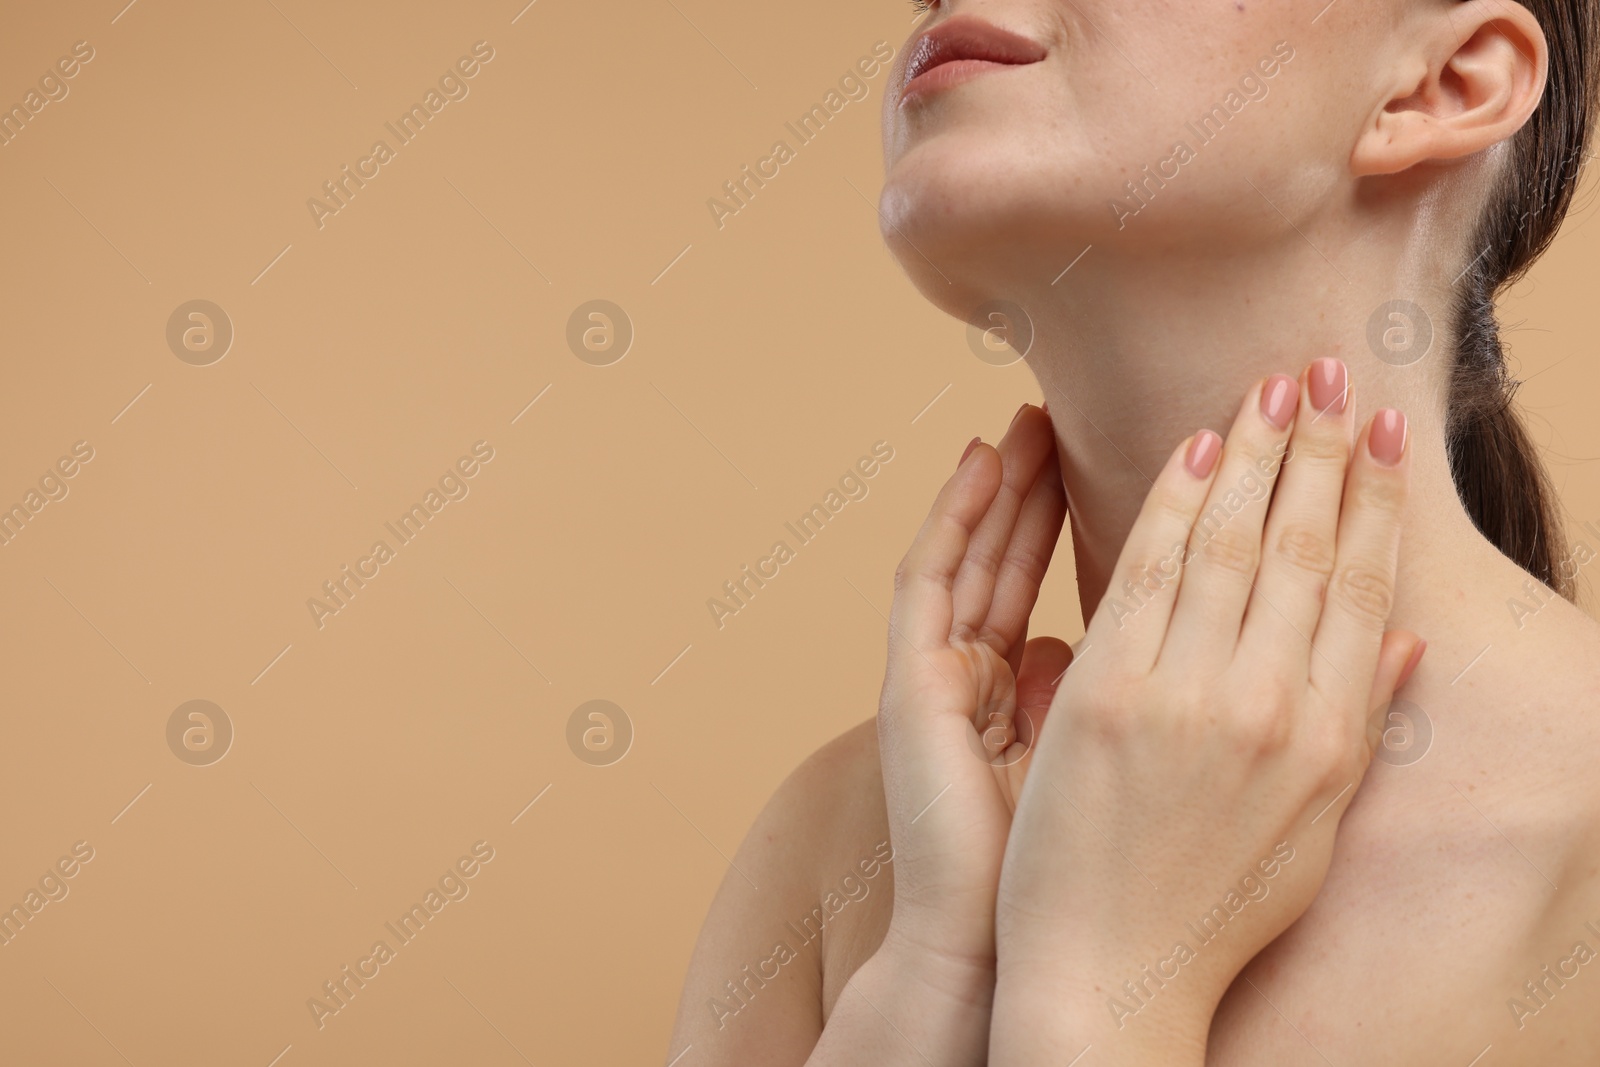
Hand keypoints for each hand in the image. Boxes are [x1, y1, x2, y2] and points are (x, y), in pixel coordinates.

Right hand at [874, 404, 1070, 978]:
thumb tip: (1089, 644)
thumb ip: (1102, 698)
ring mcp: (940, 678)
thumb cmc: (1081, 881)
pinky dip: (953, 516)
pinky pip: (929, 578)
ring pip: (980, 554)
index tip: (1162, 460)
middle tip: (1092, 411)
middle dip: (1057, 483)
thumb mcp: (1115, 766)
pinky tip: (980, 459)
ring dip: (1008, 481)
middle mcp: (981, 678)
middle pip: (1025, 556)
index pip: (1075, 586)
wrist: (1017, 954)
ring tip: (1038, 412)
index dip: (1111, 520)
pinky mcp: (909, 684)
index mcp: (1031, 698)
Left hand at [992, 361, 1423, 1061]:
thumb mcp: (1312, 832)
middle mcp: (1268, 708)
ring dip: (1252, 456)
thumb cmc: (1210, 908)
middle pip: (1300, 549)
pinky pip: (1144, 574)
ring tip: (1269, 390)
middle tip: (1327, 373)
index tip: (1384, 431)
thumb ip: (1357, 725)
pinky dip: (1169, 505)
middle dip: (1318, 451)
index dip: (1373, 499)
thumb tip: (1403, 639)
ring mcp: (1184, 698)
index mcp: (1328, 740)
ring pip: (1228, 545)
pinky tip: (1189, 452)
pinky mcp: (1104, 697)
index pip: (1360, 588)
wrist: (1110, 976)